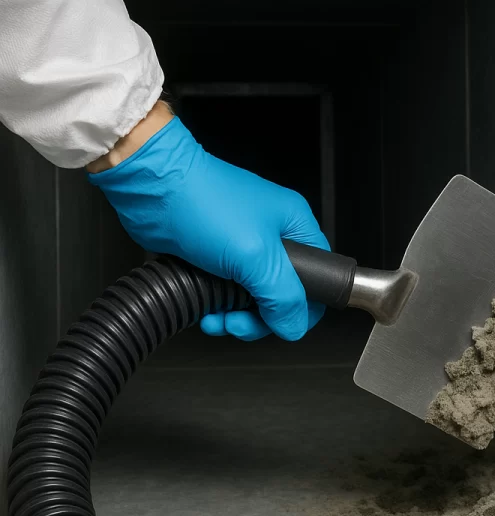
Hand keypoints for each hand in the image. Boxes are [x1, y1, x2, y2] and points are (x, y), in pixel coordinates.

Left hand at [88, 109, 327, 340]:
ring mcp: (243, 248)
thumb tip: (294, 326)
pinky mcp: (215, 258)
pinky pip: (226, 295)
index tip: (282, 321)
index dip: (304, 307)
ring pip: (253, 300)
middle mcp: (273, 238)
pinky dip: (216, 308)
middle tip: (240, 322)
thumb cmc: (202, 201)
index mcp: (295, 227)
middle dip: (261, 318)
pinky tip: (205, 310)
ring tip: (217, 317)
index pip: (320, 278)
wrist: (153, 189)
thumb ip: (282, 296)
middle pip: (284, 296)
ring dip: (235, 317)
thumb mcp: (255, 255)